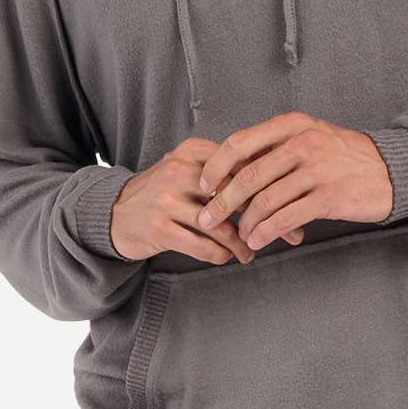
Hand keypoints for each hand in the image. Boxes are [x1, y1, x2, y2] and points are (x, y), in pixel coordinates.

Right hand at [110, 136, 303, 263]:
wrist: (114, 213)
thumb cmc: (164, 193)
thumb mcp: (188, 169)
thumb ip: (223, 171)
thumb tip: (277, 180)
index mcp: (191, 151)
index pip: (242, 166)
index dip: (271, 186)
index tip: (292, 203)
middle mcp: (179, 171)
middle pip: (236, 196)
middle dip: (266, 217)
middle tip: (289, 233)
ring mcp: (166, 200)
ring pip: (221, 225)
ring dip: (242, 244)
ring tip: (250, 251)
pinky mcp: (158, 228)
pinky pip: (203, 246)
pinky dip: (220, 255)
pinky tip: (226, 256)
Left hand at [195, 112, 394, 250]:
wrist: (391, 169)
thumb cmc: (343, 155)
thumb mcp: (310, 136)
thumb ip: (275, 148)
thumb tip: (231, 169)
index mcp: (293, 125)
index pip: (240, 142)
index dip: (215, 166)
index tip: (203, 185)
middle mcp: (303, 143)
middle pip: (248, 176)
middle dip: (222, 201)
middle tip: (207, 218)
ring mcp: (317, 170)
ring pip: (265, 201)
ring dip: (245, 223)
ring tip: (239, 235)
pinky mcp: (329, 197)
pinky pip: (286, 219)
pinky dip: (266, 233)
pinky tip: (258, 240)